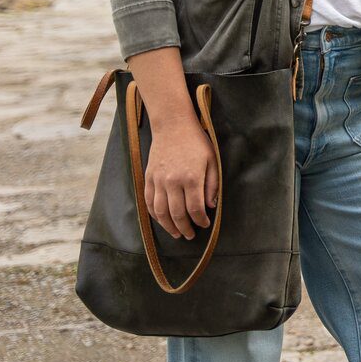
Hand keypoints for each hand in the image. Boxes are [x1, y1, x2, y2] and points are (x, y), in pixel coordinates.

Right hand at [145, 119, 217, 241]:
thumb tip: (210, 206)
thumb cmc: (196, 142)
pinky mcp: (148, 178)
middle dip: (185, 228)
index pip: (195, 208)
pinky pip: (148, 202)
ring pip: (160, 212)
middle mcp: (173, 182)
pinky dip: (154, 215)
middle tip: (190, 235)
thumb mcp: (212, 160)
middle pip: (177, 214)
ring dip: (168, 226)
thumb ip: (212, 184)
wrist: (173, 126)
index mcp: (191, 177)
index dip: (200, 220)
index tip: (205, 225)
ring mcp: (158, 181)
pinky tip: (162, 220)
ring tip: (176, 233)